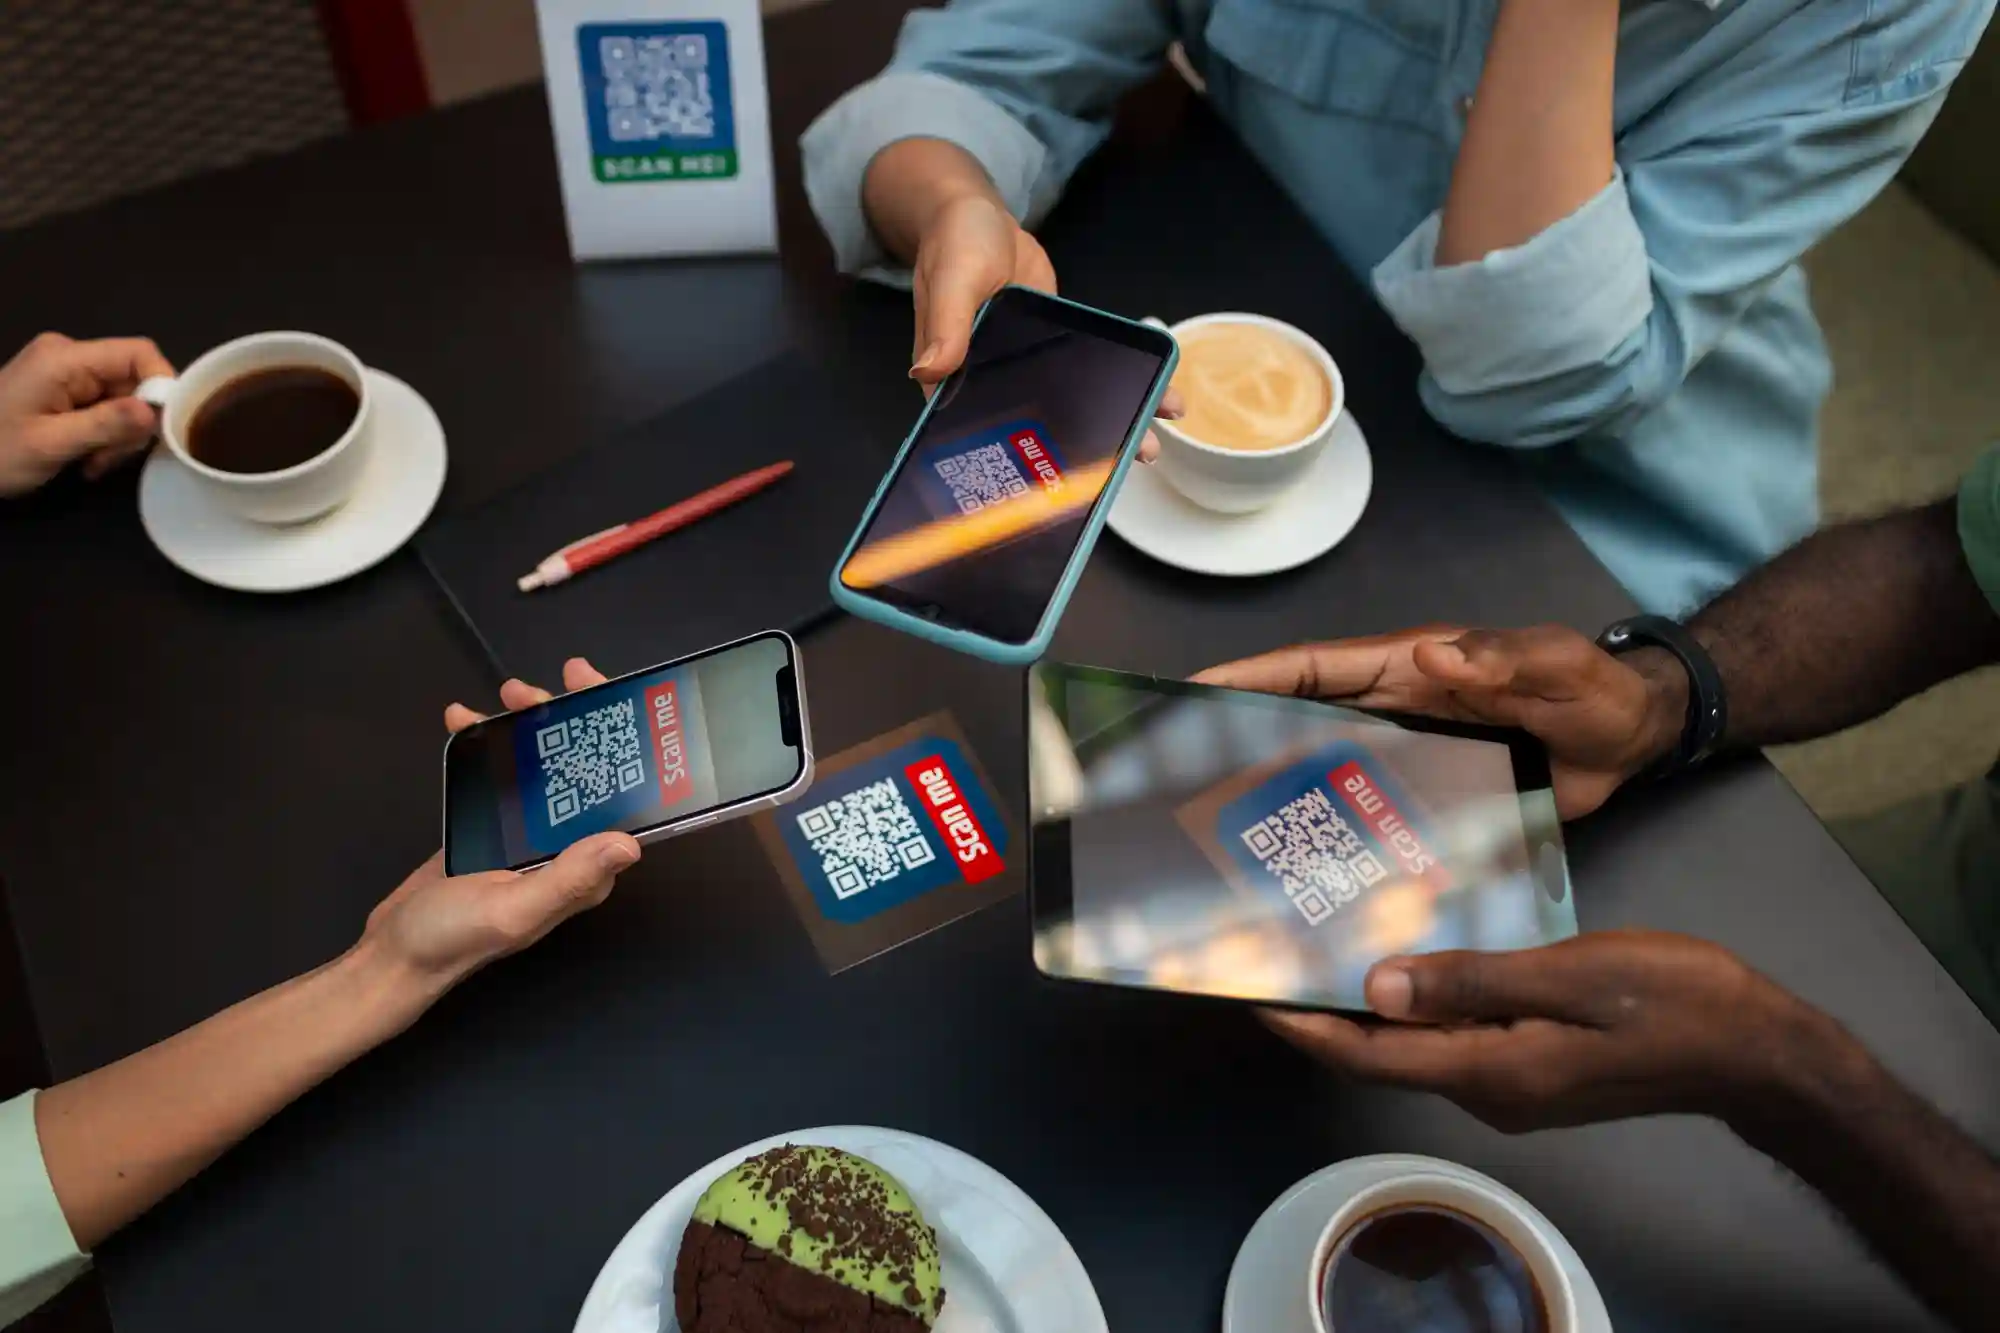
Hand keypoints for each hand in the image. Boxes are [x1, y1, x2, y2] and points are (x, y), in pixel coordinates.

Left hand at [0, 332, 175, 496]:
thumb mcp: (52, 444)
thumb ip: (106, 425)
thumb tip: (156, 411)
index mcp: (64, 358)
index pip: (137, 352)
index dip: (162, 384)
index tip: (163, 427)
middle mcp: (68, 356)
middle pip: (133, 379)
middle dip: (133, 422)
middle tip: (110, 459)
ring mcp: (64, 373)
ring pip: (122, 398)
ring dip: (117, 436)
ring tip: (92, 464)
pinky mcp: (62, 390)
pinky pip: (104, 407)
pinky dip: (103, 435)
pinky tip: (85, 458)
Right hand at [359, 658, 640, 991]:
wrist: (391, 954)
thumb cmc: (454, 939)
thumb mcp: (514, 910)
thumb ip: (570, 877)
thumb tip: (630, 843)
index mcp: (586, 868)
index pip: (619, 796)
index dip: (620, 743)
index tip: (603, 697)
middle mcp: (568, 848)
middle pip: (584, 769)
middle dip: (569, 720)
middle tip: (536, 689)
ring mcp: (530, 834)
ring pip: (544, 765)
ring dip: (529, 725)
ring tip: (504, 696)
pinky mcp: (494, 827)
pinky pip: (503, 774)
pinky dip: (487, 743)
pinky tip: (463, 719)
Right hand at [907, 190, 1179, 461]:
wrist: (982, 217)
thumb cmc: (956, 243)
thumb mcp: (952, 280)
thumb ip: (946, 325)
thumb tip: (929, 370)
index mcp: (956, 381)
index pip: (986, 435)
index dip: (1021, 463)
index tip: (1059, 486)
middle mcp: (990, 385)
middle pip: (1036, 430)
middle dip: (1081, 450)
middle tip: (1126, 463)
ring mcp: (1025, 370)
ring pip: (1069, 406)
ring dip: (1111, 421)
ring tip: (1152, 443)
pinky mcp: (1054, 350)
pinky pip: (1088, 373)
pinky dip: (1119, 384)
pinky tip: (1155, 395)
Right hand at [1195, 625, 1687, 818]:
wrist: (1638, 739)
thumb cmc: (1598, 691)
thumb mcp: (1558, 665)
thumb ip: (1502, 658)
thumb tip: (1426, 654)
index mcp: (1410, 671)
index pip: (1314, 669)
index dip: (1251, 678)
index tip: (1190, 692)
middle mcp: (1396, 714)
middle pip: (1298, 723)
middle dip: (1235, 741)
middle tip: (1177, 780)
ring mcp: (1409, 759)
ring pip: (1324, 775)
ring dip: (1275, 799)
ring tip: (1219, 841)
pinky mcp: (1431, 801)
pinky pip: (1368, 817)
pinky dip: (1331, 839)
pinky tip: (1305, 880)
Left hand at [1262, 931, 1831, 1132]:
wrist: (1756, 1053)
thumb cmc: (1671, 1004)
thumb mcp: (1570, 976)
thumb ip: (1472, 982)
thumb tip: (1378, 985)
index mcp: (1489, 1072)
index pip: (1370, 1055)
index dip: (1306, 1026)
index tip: (1250, 992)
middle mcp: (1489, 1090)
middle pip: (1384, 1055)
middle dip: (1326, 1011)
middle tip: (1278, 952)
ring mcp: (1514, 1085)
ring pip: (1419, 1046)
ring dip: (1372, 1004)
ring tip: (1329, 942)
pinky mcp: (1536, 1069)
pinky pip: (1458, 1038)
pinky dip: (1420, 1003)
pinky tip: (1414, 958)